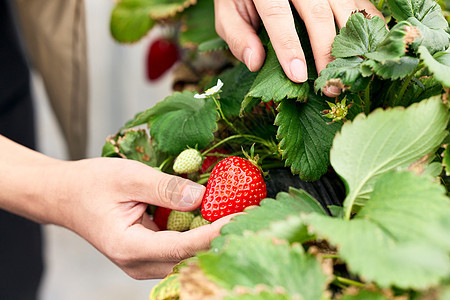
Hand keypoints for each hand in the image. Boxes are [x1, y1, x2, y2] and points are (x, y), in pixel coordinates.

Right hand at [54, 157, 232, 278]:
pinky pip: (179, 250)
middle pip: (190, 258)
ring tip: (235, 214)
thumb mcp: (129, 177)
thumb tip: (203, 197)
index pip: (184, 247)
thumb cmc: (91, 184)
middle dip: (220, 237)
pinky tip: (212, 217)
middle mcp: (138, 263)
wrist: (66, 196)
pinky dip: (197, 235)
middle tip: (248, 214)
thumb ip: (166, 188)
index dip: (216, 233)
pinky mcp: (148, 255)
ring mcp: (143, 263)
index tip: (242, 217)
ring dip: (211, 238)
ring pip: (187, 257)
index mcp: (130, 247)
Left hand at [214, 0, 383, 96]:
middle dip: (327, 52)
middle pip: (318, 14)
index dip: (290, 48)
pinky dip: (369, 23)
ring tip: (354, 72)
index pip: (278, 17)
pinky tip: (372, 46)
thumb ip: (237, 34)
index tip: (299, 77)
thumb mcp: (229, 10)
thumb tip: (255, 63)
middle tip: (331, 86)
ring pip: (345, 6)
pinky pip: (360, 1)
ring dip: (352, 42)